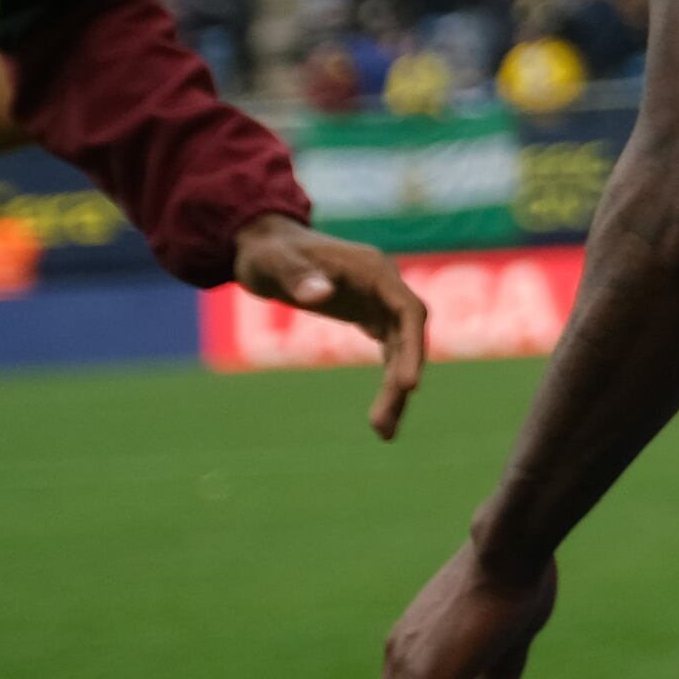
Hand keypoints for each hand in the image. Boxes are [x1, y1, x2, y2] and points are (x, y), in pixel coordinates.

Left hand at [234, 214, 429, 437]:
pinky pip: (389, 354)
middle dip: (401, 380)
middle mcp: (385, 287)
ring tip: (383, 433)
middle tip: (383, 426)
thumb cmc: (268, 252)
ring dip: (396, 390)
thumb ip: (298, 277)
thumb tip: (322, 296)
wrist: (265, 244)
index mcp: (374, 270)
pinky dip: (388, 383)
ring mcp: (380, 302)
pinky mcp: (370, 316)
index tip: (409, 385)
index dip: (413, 347)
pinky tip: (382, 416)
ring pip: (401, 350)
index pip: (409, 311)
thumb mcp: (273, 263)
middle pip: (409, 338)